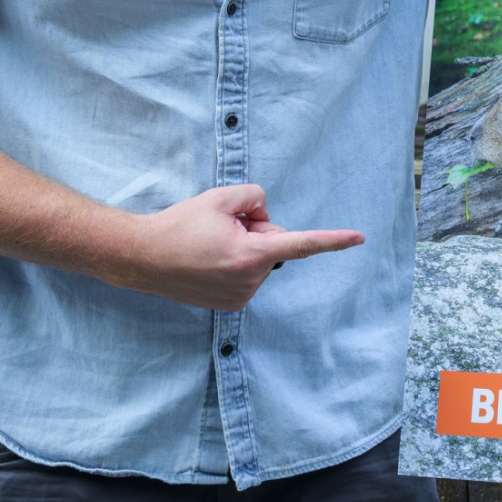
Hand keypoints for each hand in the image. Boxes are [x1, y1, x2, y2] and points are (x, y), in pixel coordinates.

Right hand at [112, 184, 361, 310]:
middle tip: (220, 228)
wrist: (141, 258)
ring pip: (260, 259)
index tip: (360, 239)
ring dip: (243, 247)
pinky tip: (206, 260)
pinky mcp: (230, 304)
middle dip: (257, 230)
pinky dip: (234, 262)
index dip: (333, 241)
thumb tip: (266, 216)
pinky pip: (247, 273)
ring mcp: (240, 297)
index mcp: (251, 256)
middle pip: (274, 242)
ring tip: (208, 246)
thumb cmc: (179, 226)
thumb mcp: (220, 197)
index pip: (302, 245)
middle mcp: (250, 281)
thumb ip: (255, 197)